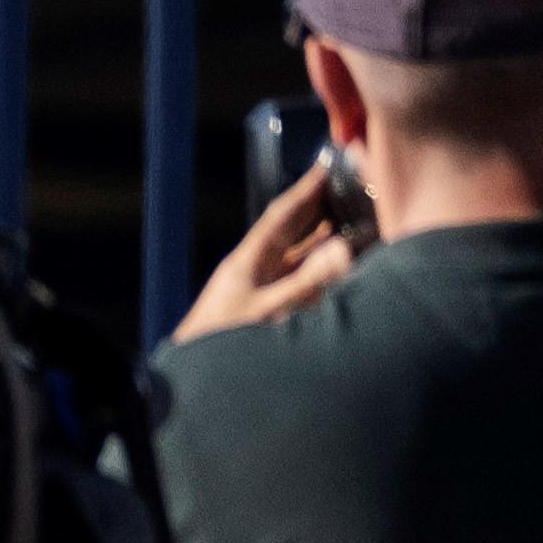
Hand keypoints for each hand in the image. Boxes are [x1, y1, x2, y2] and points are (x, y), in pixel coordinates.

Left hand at [178, 166, 357, 340]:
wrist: (193, 374)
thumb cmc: (223, 342)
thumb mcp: (268, 311)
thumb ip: (306, 283)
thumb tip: (343, 251)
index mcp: (249, 259)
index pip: (281, 216)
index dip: (304, 191)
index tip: (325, 168)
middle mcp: (254, 267)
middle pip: (289, 230)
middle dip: (316, 206)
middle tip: (345, 184)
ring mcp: (258, 286)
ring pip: (295, 253)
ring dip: (320, 235)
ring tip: (349, 216)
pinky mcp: (264, 305)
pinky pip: (296, 276)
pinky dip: (317, 265)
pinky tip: (334, 261)